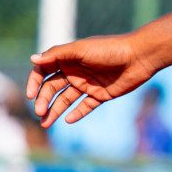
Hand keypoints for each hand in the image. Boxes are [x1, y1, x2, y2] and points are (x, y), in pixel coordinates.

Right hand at [27, 34, 157, 127]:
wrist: (140, 56)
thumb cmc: (110, 49)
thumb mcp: (81, 49)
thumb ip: (58, 54)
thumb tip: (33, 58)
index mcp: (68, 59)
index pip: (44, 71)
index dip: (35, 82)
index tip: (31, 94)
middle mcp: (76, 71)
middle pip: (52, 88)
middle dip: (44, 100)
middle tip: (39, 112)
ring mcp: (88, 84)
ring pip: (66, 100)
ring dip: (55, 110)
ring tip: (46, 123)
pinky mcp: (101, 94)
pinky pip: (85, 106)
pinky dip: (76, 113)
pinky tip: (68, 120)